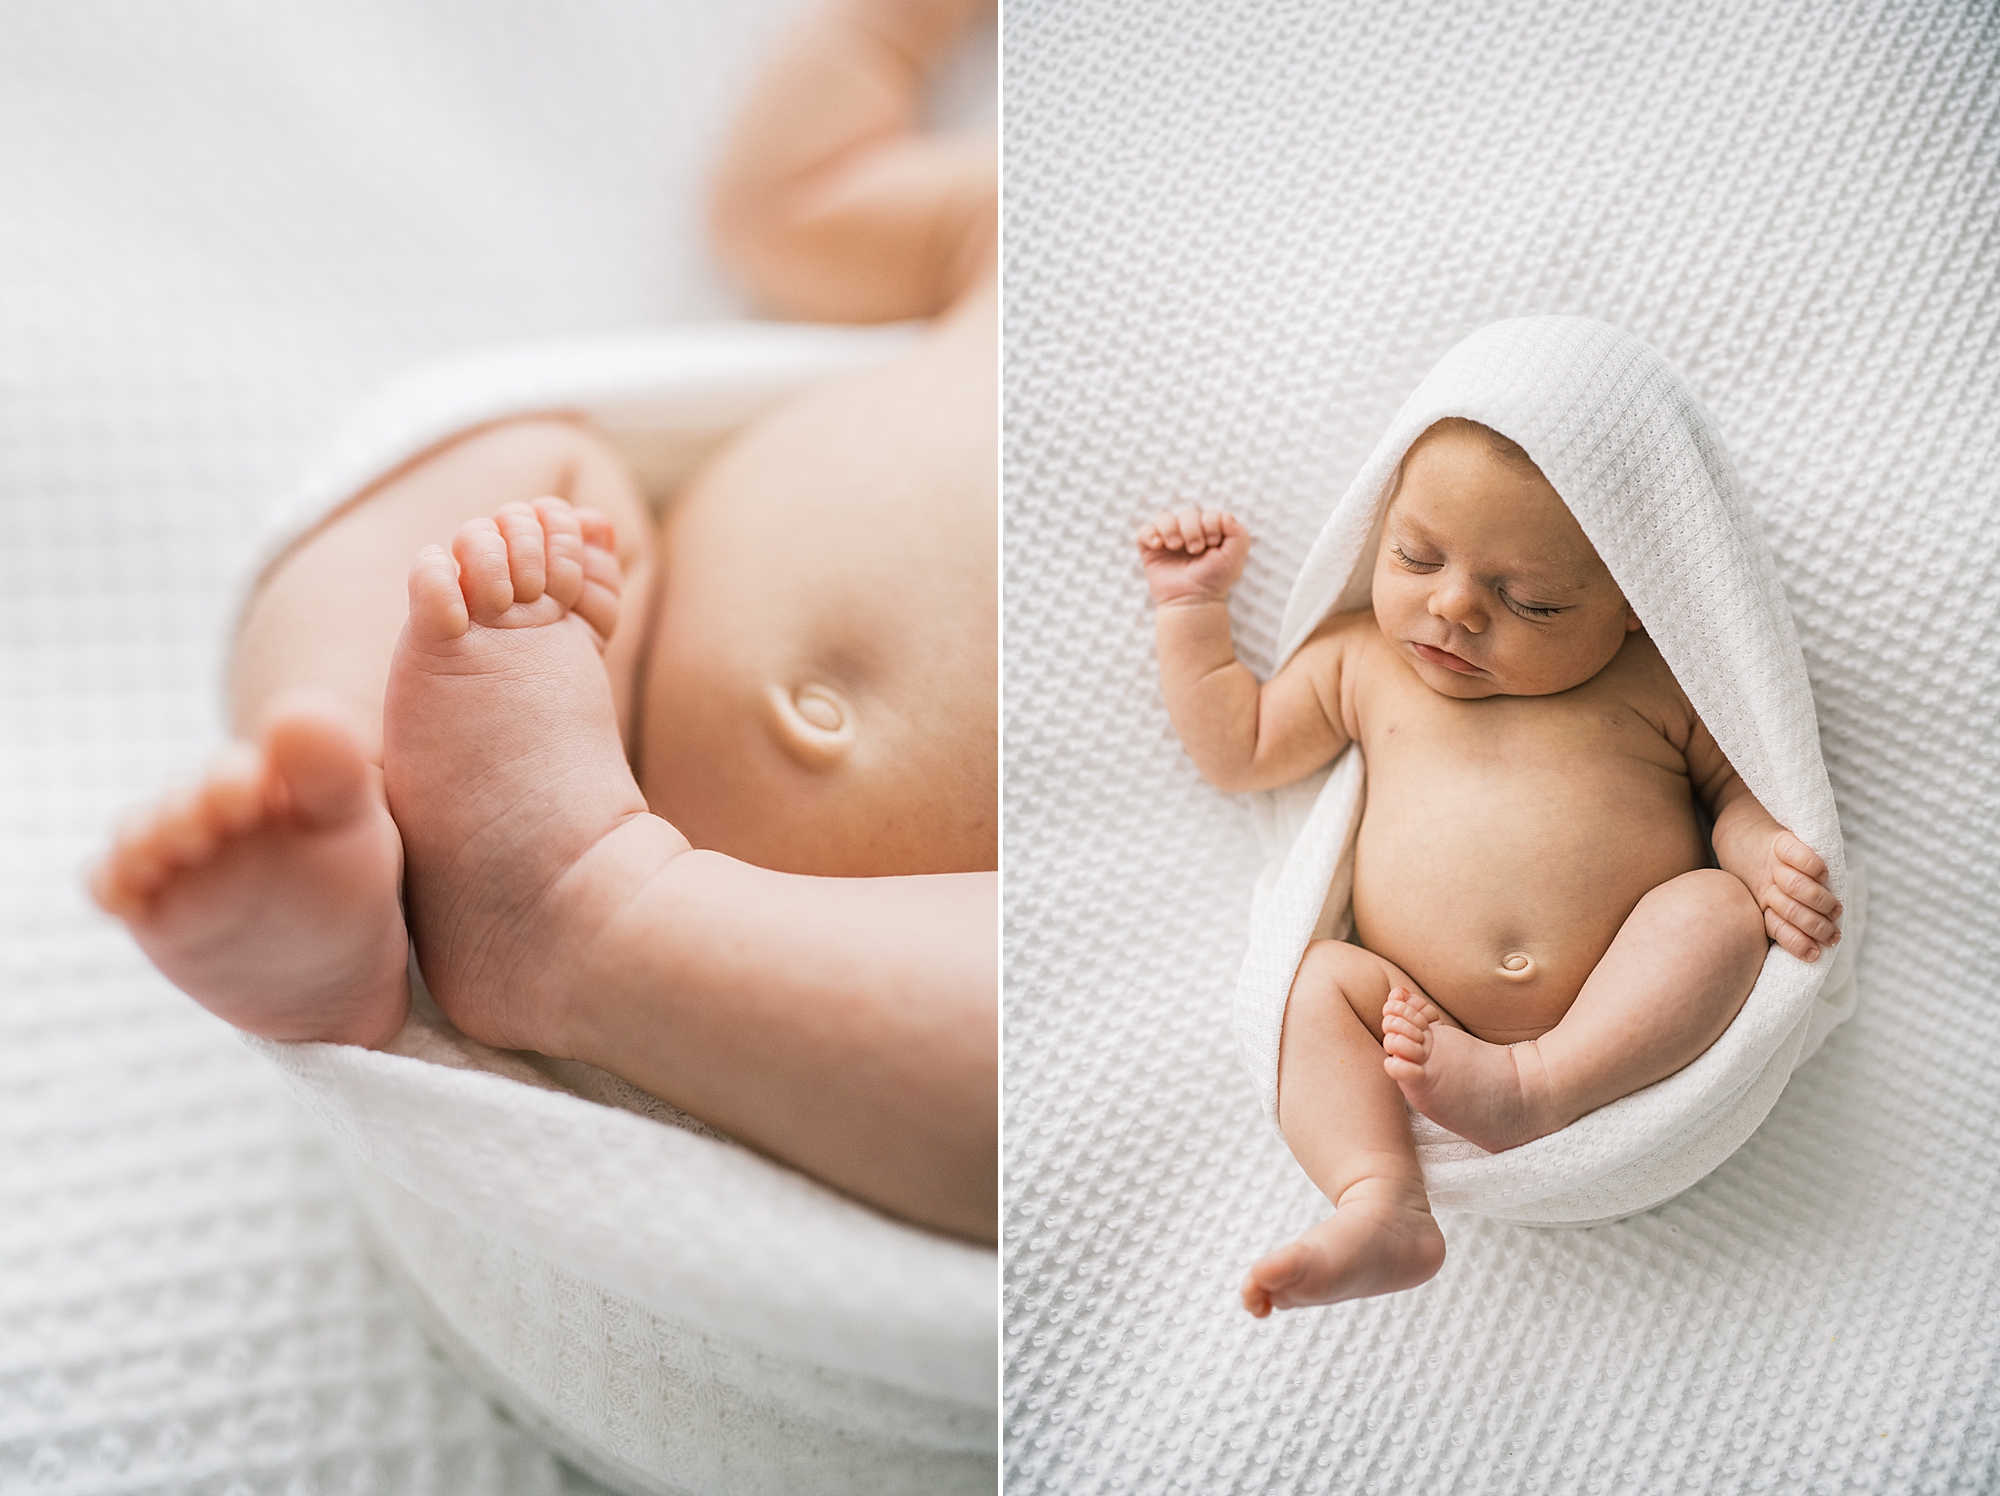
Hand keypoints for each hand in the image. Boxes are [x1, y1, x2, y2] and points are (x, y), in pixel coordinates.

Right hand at [1137, 507, 1248, 604]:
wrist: (1193, 601)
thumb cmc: (1215, 580)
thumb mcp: (1234, 558)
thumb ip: (1238, 534)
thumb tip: (1225, 515)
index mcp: (1209, 532)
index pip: (1208, 514)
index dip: (1211, 524)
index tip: (1213, 544)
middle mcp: (1189, 533)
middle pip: (1187, 515)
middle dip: (1192, 529)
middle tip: (1195, 550)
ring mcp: (1169, 540)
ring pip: (1165, 518)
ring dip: (1171, 528)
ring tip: (1176, 545)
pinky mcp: (1151, 550)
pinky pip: (1144, 532)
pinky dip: (1150, 534)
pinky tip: (1159, 545)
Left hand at [1751, 830, 1842, 962]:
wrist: (1739, 828)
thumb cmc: (1757, 868)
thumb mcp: (1762, 896)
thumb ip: (1782, 920)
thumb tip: (1812, 951)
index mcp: (1761, 903)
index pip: (1776, 929)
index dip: (1797, 943)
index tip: (1815, 954)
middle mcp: (1765, 886)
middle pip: (1790, 909)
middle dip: (1815, 926)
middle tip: (1833, 935)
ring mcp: (1772, 864)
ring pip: (1795, 885)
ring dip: (1818, 899)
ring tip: (1833, 910)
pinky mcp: (1777, 840)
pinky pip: (1797, 853)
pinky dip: (1812, 865)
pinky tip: (1822, 875)